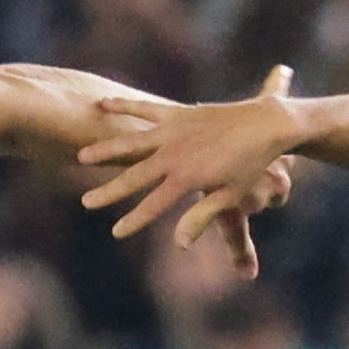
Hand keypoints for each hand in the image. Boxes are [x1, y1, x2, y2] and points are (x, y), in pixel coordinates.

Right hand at [78, 66, 304, 263]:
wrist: (267, 123)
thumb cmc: (251, 165)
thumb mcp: (228, 196)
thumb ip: (200, 219)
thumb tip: (179, 245)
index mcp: (187, 178)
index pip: (154, 205)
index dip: (134, 221)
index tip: (116, 233)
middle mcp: (175, 155)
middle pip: (134, 177)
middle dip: (110, 192)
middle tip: (88, 203)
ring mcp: (174, 132)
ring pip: (132, 143)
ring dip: (106, 150)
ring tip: (82, 157)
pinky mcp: (177, 114)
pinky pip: (146, 109)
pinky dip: (125, 105)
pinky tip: (103, 103)